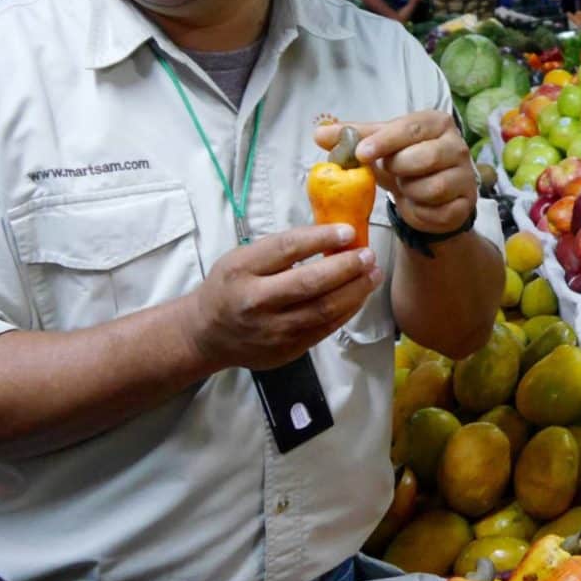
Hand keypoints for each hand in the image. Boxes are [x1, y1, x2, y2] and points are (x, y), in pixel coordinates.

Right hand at [185, 224, 381, 372]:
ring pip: (324, 309)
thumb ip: (279, 249)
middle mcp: (255, 302)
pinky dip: (347, 309)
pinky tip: (359, 295)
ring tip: (373, 273)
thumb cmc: (229, 287)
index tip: (348, 231)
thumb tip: (330, 235)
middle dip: (346, 267)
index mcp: (241, 270)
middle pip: (309, 283)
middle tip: (368, 255)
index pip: (286, 249)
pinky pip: (325, 327)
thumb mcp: (241, 258)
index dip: (321, 238)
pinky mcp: (287, 349)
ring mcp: (272, 330)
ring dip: (355, 290)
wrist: (208, 334)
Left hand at [315, 112, 476, 236]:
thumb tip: (319, 133)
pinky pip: (438, 211)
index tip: (361, 153)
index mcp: (436, 123)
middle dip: (397, 169)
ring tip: (406, 187)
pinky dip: (420, 211)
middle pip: (422, 158)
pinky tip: (417, 204)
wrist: (429, 196)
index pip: (410, 128)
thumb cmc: (404, 163)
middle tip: (392, 171)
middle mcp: (456, 145)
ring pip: (431, 187)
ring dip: (409, 192)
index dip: (384, 141)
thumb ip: (352, 138)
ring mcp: (465, 175)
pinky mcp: (466, 203)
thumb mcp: (379, 146)